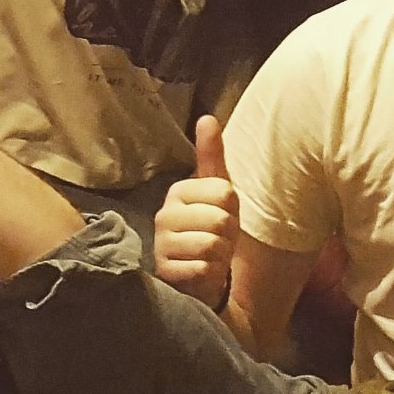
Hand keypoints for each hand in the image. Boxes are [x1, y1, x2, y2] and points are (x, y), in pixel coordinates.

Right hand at [152, 116, 239, 300]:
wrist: (201, 275)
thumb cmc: (211, 229)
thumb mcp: (217, 192)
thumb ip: (212, 156)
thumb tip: (207, 118)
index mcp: (178, 191)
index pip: (225, 193)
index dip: (232, 209)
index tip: (221, 216)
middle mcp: (164, 215)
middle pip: (219, 220)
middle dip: (227, 236)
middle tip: (216, 240)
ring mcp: (161, 244)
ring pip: (211, 245)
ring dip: (220, 256)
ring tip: (209, 257)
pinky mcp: (164, 271)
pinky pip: (202, 268)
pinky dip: (210, 274)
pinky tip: (201, 272)